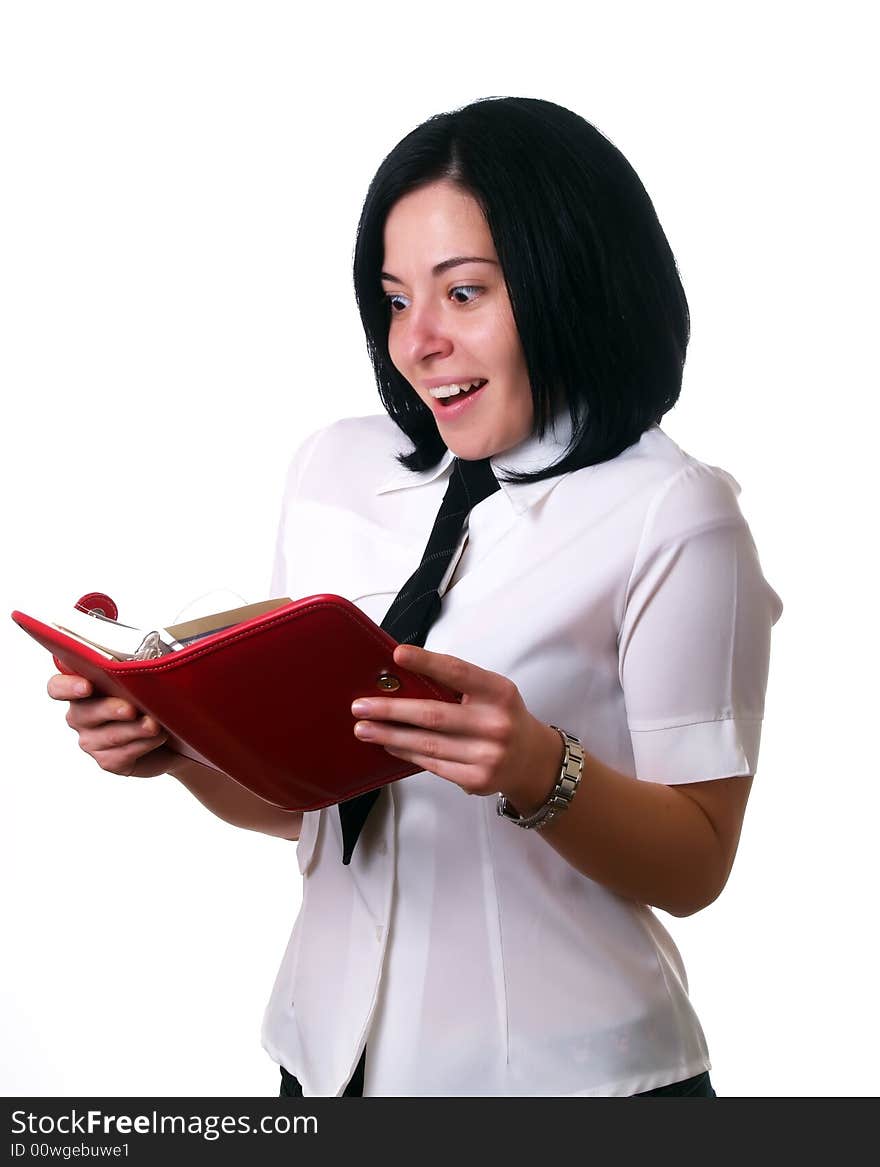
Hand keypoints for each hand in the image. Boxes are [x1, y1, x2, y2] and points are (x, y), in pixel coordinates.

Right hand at [47, 673, 176, 778]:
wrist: (172, 732)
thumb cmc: (153, 700)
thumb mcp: (145, 681)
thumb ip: (134, 672)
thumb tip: (142, 670)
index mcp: (83, 688)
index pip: (58, 687)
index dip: (66, 686)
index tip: (87, 686)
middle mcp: (81, 715)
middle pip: (82, 713)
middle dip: (109, 709)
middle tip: (131, 709)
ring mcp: (92, 740)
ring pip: (108, 735)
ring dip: (134, 729)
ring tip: (154, 725)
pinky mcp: (108, 760)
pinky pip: (121, 754)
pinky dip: (142, 744)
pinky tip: (157, 737)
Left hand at [351, 644, 562, 810]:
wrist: (533, 761)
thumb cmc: (503, 717)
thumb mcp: (491, 693)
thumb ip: (456, 687)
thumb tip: (402, 680)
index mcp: (498, 692)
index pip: (457, 672)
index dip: (426, 662)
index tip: (397, 654)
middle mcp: (495, 723)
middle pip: (432, 715)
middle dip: (390, 710)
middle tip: (361, 706)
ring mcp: (487, 755)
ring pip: (427, 744)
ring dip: (390, 736)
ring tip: (365, 729)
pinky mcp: (477, 779)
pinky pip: (432, 765)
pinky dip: (406, 754)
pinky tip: (390, 746)